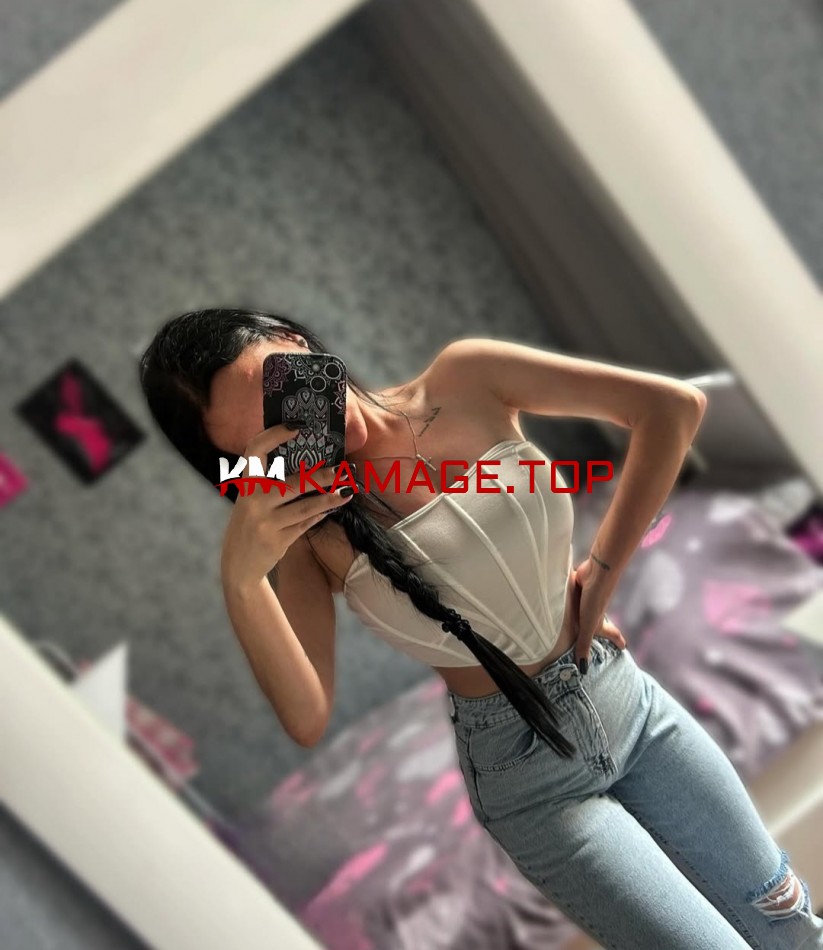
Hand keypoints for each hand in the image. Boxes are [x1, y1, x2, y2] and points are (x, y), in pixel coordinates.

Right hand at [220, 423, 354, 588]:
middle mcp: (252, 501)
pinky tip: (331, 508)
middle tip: (342, 470)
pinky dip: (320, 515)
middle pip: (292, 483)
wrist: (238, 566)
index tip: (296, 427)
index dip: (274, 435)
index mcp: (245, 484)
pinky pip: (305, 523)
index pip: (254, 450)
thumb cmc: (251, 525)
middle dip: (321, 476)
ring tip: (348, 491)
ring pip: (305, 506)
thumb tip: (310, 464)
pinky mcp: (277, 540)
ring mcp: (265, 522)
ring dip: (329, 498)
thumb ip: (270, 484)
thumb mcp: (252, 501)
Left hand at [572, 557, 626, 673]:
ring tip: (581, 618)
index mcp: (599, 621)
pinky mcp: (580, 587)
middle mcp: (595, 610)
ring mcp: (587, 599)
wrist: (597, 572)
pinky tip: (565, 597)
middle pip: (599, 621)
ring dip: (584, 614)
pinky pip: (575, 596)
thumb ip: (583, 645)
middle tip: (603, 635)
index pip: (612, 634)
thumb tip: (582, 668)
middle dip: (601, 628)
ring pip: (586, 609)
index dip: (617, 641)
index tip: (624, 647)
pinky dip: (573, 598)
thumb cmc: (595, 599)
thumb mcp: (588, 626)